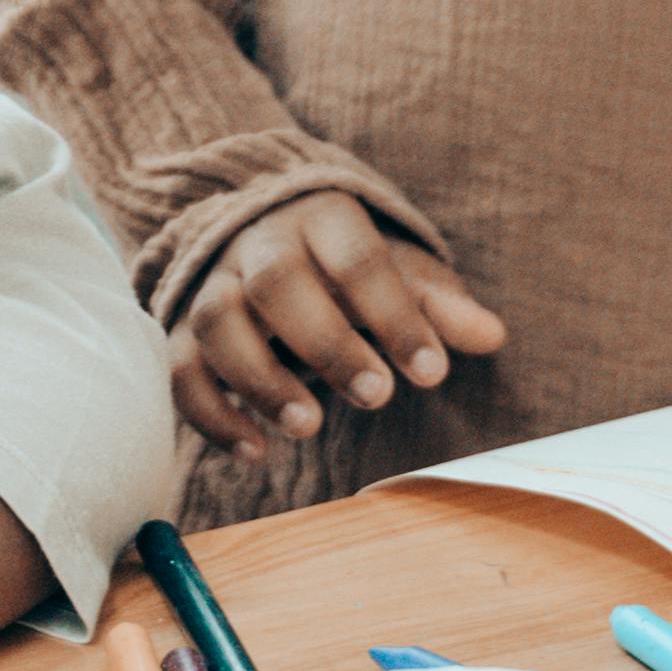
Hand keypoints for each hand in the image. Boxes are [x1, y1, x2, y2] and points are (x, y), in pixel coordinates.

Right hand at [171, 192, 503, 457]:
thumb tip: (491, 336)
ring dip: (260, 380)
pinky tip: (255, 452)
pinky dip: (211, 415)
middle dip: (326, 344)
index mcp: (320, 218)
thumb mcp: (399, 270)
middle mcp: (257, 244)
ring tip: (309, 429)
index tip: (432, 373)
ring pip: (217, 322)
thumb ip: (439, 304)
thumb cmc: (346, 263)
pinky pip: (180, 368)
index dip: (395, 315)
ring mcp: (212, 283)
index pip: (357, 259)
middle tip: (377, 397)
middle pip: (275, 283)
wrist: (263, 232)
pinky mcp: (183, 328)